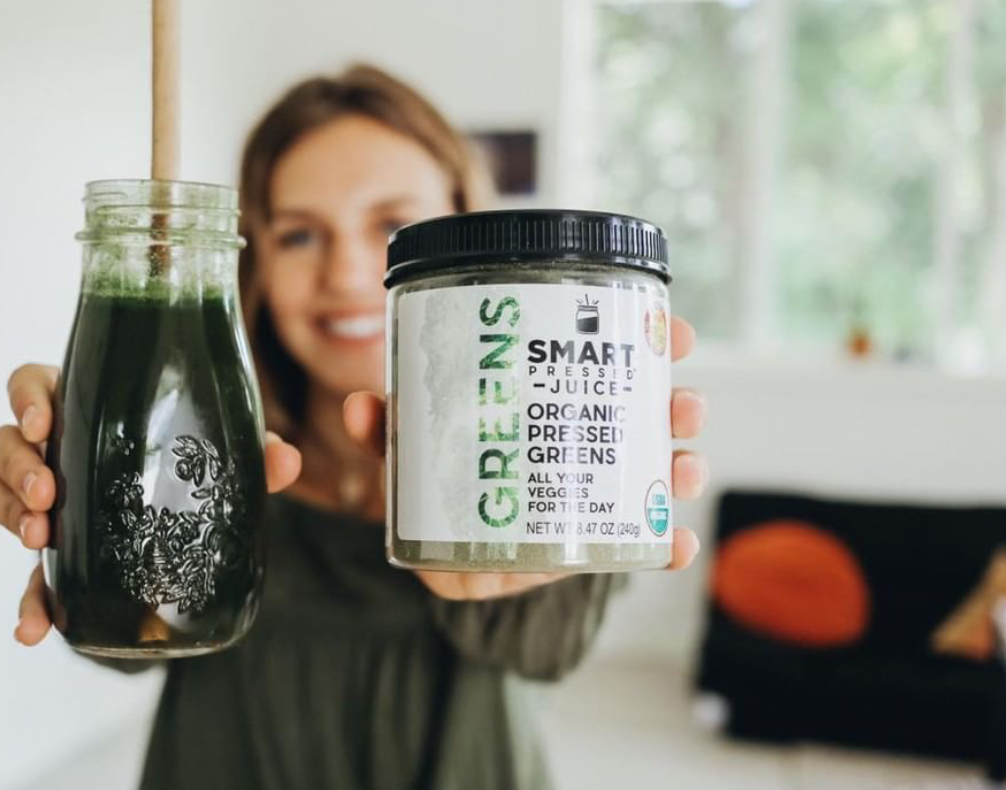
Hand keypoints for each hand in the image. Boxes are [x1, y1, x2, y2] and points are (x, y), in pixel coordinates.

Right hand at [0, 364, 302, 644]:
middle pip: (4, 442)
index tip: (43, 423)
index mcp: (84, 408)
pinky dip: (27, 603)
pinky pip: (26, 577)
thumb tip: (285, 462)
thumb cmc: (192, 462)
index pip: (33, 385)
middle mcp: (53, 451)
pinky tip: (33, 629)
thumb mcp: (223, 455)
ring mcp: (44, 503)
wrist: (189, 528)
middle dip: (17, 466)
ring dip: (6, 513)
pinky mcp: (55, 557)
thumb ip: (254, 453)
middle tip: (48, 492)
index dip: (26, 399)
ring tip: (37, 535)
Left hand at [343, 316, 708, 600]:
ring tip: (684, 466)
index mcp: (552, 402)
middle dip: (674, 406)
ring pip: (649, 474)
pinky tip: (675, 547)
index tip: (674, 331)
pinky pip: (634, 545)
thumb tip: (361, 407)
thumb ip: (390, 432)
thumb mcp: (413, 449)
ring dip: (678, 466)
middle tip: (684, 404)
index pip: (606, 362)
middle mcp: (579, 441)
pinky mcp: (586, 545)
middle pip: (642, 415)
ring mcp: (589, 495)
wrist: (438, 557)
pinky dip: (661, 548)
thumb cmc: (432, 485)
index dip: (645, 342)